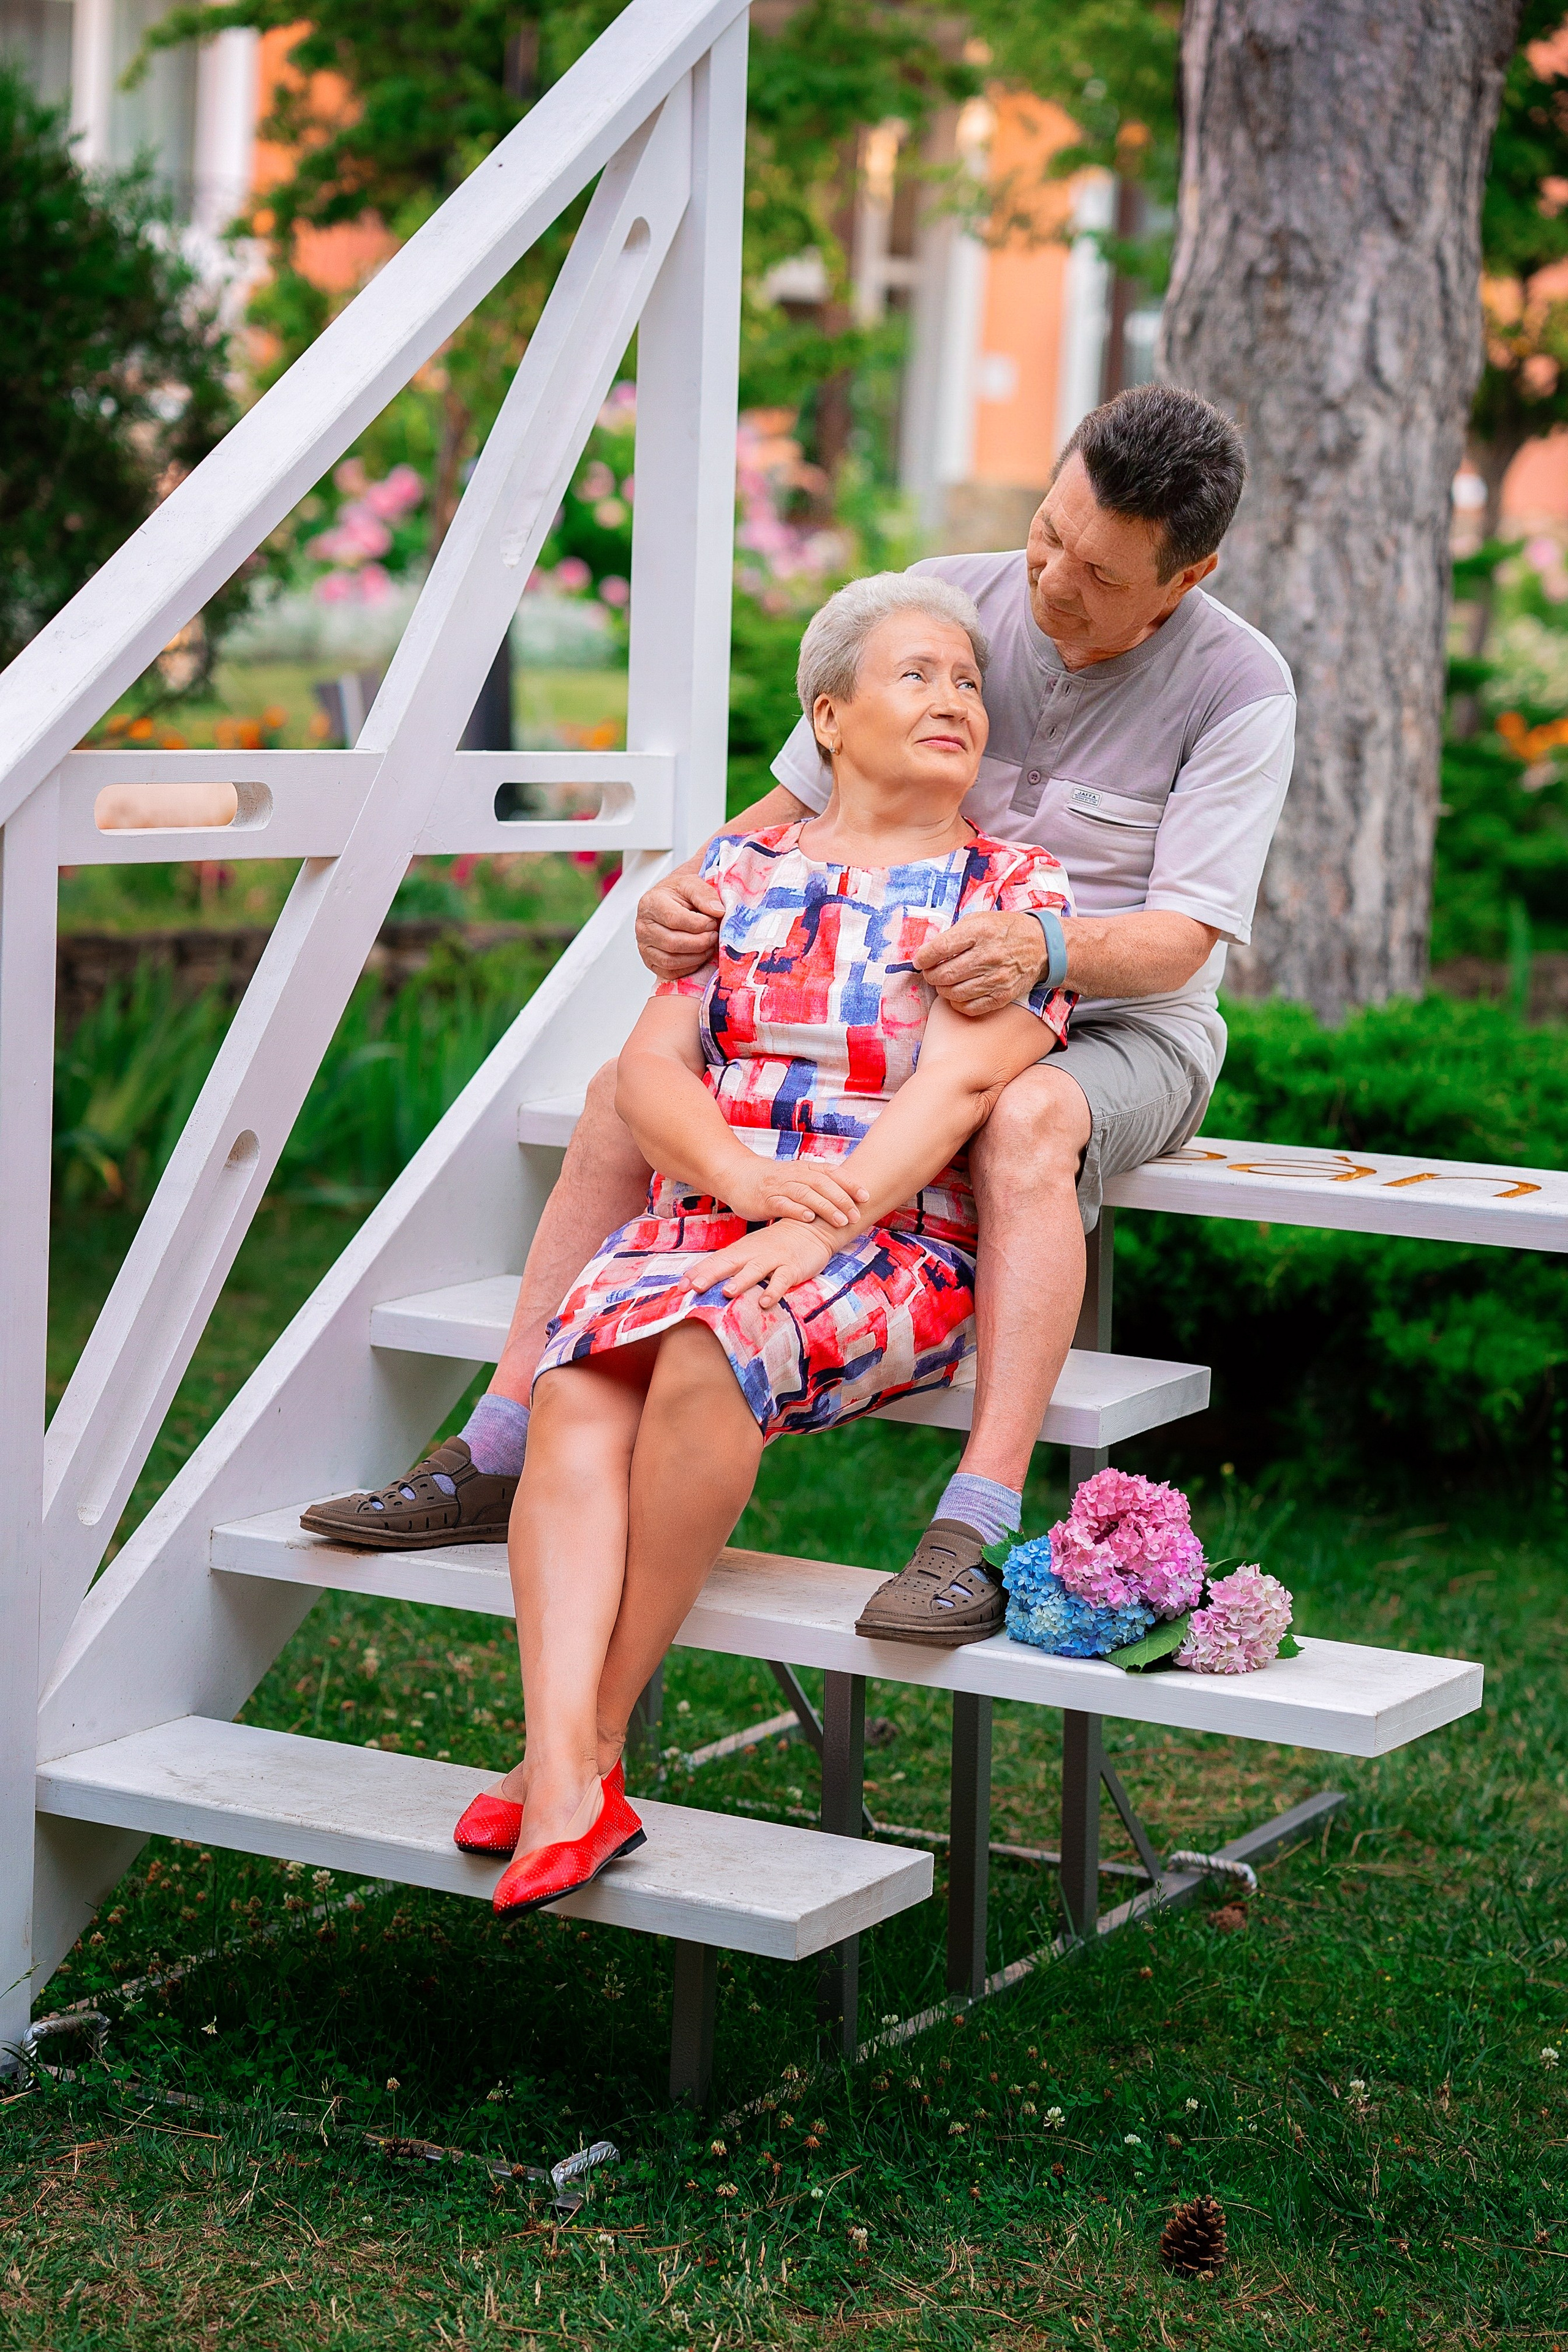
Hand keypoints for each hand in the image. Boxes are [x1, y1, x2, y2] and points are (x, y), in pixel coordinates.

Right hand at [636, 869, 723, 978]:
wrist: (671, 901)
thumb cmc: (680, 894)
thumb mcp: (692, 884)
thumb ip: (705, 894)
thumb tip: (718, 911)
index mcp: (651, 903)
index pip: (674, 919)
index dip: (698, 924)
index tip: (713, 922)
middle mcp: (643, 926)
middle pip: (672, 942)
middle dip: (699, 942)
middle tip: (714, 936)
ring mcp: (644, 946)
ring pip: (671, 960)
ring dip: (696, 956)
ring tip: (709, 945)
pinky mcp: (650, 961)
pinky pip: (670, 972)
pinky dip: (689, 967)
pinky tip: (699, 956)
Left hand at [679, 1218, 836, 1309]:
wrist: (811, 1226)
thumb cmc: (775, 1244)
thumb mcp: (750, 1251)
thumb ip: (731, 1265)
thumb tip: (704, 1281)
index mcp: (740, 1251)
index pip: (714, 1262)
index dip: (697, 1273)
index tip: (679, 1287)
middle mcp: (753, 1254)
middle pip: (728, 1264)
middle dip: (710, 1275)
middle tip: (694, 1287)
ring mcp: (773, 1260)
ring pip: (755, 1271)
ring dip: (741, 1281)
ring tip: (727, 1292)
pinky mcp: (792, 1268)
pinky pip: (782, 1280)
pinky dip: (774, 1291)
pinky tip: (765, 1302)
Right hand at [718, 1154, 868, 1230]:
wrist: (737, 1175)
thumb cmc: (772, 1180)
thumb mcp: (797, 1177)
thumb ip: (818, 1185)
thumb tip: (848, 1198)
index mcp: (804, 1168)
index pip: (831, 1172)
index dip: (850, 1184)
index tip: (866, 1197)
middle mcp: (794, 1174)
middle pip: (822, 1184)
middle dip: (842, 1199)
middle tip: (856, 1216)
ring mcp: (779, 1186)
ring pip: (806, 1193)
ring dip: (825, 1207)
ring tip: (841, 1221)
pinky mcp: (765, 1199)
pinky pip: (782, 1204)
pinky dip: (797, 1210)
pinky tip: (809, 1218)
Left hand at [913, 910, 1048, 1016]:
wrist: (1042, 946)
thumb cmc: (1005, 931)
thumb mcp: (980, 919)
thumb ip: (954, 934)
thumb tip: (927, 953)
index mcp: (980, 932)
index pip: (940, 949)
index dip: (923, 958)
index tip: (919, 960)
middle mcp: (988, 955)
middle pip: (944, 974)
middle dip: (930, 975)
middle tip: (930, 972)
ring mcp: (996, 978)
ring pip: (954, 993)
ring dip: (942, 989)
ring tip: (943, 982)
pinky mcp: (1001, 996)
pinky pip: (969, 1007)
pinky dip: (956, 1003)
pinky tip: (957, 994)